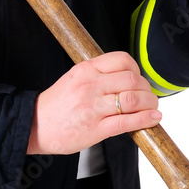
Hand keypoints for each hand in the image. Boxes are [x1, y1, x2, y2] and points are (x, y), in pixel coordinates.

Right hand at [27, 52, 161, 154]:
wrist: (35, 126)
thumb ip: (97, 76)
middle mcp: (91, 85)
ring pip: (133, 99)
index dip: (137, 69)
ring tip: (152, 107)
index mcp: (86, 69)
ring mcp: (93, 107)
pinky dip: (145, 119)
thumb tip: (125, 79)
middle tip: (147, 96)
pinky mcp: (96, 128)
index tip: (138, 79)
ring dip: (149, 103)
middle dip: (146, 89)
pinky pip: (127, 121)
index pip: (122, 60)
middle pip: (132, 80)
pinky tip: (153, 118)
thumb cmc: (55, 105)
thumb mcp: (74, 79)